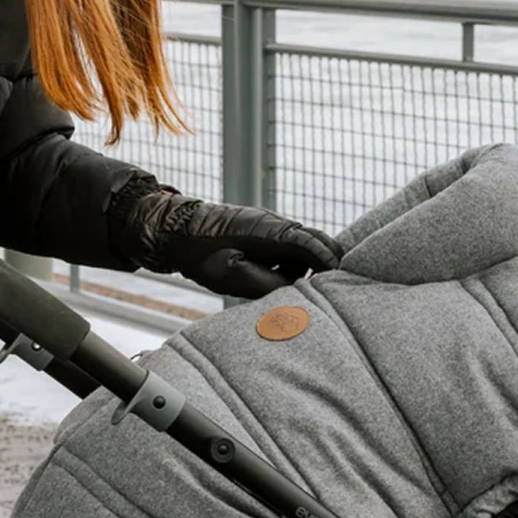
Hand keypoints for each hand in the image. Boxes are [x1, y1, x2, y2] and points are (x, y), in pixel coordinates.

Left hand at [116, 191, 341, 297]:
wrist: (175, 230)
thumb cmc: (200, 252)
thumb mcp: (231, 274)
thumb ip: (266, 284)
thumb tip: (295, 293)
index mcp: (270, 231)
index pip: (311, 243)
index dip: (328, 261)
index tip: (341, 278)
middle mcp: (274, 224)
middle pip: (314, 240)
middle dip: (325, 262)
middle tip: (330, 289)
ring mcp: (268, 226)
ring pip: (300, 247)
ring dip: (302, 267)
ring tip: (289, 290)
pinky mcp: (261, 232)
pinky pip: (285, 248)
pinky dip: (286, 264)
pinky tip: (271, 279)